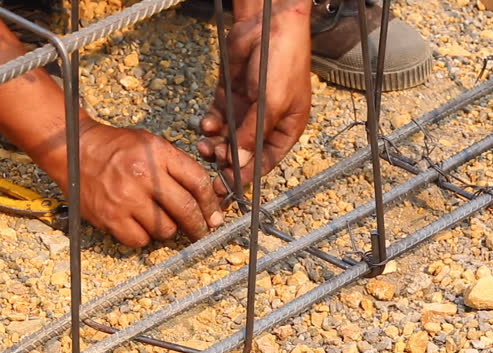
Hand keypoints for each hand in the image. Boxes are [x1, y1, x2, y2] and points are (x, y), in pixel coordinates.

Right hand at [71, 124, 222, 246]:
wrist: (74, 149)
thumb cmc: (117, 148)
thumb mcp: (151, 144)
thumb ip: (177, 166)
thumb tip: (206, 197)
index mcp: (158, 154)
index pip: (197, 182)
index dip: (211, 204)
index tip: (215, 217)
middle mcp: (143, 176)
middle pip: (185, 210)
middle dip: (198, 226)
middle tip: (202, 233)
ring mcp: (125, 198)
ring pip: (164, 229)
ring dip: (167, 229)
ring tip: (158, 219)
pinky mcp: (110, 217)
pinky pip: (140, 240)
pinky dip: (143, 237)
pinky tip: (138, 224)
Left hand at [197, 0, 311, 195]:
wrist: (268, 23)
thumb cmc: (282, 62)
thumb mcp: (271, 104)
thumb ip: (251, 136)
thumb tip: (238, 166)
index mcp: (286, 129)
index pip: (265, 162)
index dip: (247, 176)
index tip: (227, 189)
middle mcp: (266, 123)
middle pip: (243, 152)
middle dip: (226, 160)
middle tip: (212, 163)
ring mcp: (247, 109)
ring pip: (227, 137)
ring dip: (215, 145)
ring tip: (206, 145)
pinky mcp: (230, 95)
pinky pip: (217, 118)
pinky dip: (210, 125)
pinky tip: (207, 126)